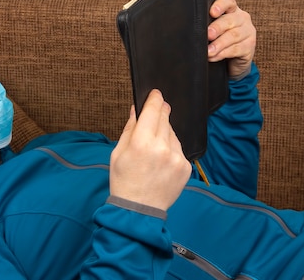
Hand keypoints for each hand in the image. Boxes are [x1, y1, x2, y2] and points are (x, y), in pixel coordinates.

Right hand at [110, 90, 191, 210]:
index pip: (153, 110)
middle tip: (156, 111)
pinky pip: (179, 149)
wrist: (138, 210)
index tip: (155, 93)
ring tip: (153, 149)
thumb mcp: (118, 152)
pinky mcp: (185, 167)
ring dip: (164, 134)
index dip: (154, 99)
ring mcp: (177, 158)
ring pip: (172, 134)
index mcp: (142, 143)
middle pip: (165, 118)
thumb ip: (130, 128)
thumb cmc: (124, 181)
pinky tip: (161, 161)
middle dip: (160, 113)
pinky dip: (171, 149)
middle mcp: (162, 148)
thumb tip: (136, 109)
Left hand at [207, 0, 255, 78]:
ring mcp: (248, 32)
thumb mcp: (213, 31)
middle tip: (208, 35)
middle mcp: (242, 18)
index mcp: (231, 10)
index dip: (220, 5)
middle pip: (230, 20)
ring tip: (208, 51)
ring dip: (219, 44)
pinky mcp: (249, 47)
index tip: (212, 12)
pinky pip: (236, 49)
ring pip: (233, 36)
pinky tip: (214, 56)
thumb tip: (193, 28)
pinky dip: (222, 53)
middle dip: (217, 27)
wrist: (232, 61)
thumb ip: (206, 25)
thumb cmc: (219, 41)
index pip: (228, 1)